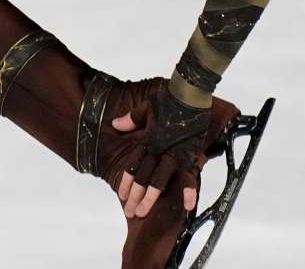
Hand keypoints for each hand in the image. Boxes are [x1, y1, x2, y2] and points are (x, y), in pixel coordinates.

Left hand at [111, 79, 211, 218]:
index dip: (127, 181)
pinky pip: (189, 174)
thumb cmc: (168, 97)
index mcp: (149, 140)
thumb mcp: (145, 107)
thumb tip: (115, 124)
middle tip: (129, 211)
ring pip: (159, 180)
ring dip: (151, 197)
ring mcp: (175, 152)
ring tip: (143, 212)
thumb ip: (130, 119)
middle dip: (135, 196)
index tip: (121, 195)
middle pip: (144, 177)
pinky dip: (188, 190)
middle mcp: (159, 149)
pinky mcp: (190, 152)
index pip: (135, 165)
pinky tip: (187, 206)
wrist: (189, 91)